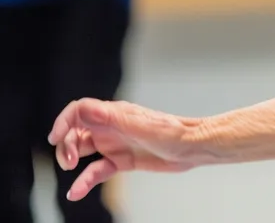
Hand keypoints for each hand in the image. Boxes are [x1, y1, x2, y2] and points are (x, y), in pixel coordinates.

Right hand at [49, 99, 204, 201]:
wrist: (193, 148)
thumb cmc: (172, 132)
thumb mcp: (139, 126)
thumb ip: (111, 118)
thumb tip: (83, 109)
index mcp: (114, 114)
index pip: (80, 111)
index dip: (63, 121)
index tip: (54, 137)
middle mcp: (111, 127)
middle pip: (76, 131)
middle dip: (65, 145)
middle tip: (67, 161)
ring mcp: (115, 144)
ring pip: (83, 151)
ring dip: (71, 160)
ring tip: (69, 171)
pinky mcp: (121, 161)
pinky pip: (96, 170)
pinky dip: (84, 180)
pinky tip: (76, 192)